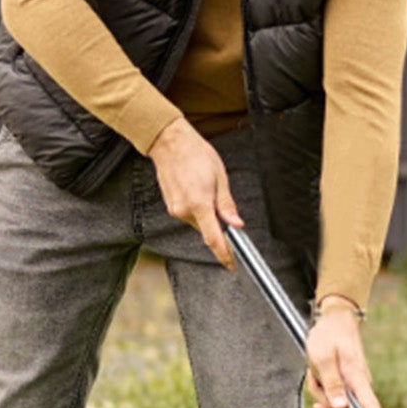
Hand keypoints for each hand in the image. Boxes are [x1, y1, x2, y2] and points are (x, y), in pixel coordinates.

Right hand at [148, 116, 243, 267]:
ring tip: (207, 188)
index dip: (224, 254)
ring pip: (199, 222)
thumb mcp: (220, 177)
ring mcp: (175, 209)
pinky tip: (198, 190)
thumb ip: (227, 204)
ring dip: (207, 214)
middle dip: (218, 225)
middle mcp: (184, 210)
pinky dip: (198, 209)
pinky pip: (189, 215)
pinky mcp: (171, 207)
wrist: (169, 143)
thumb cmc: (196, 155)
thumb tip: (236, 224)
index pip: (213, 239)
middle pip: (207, 230)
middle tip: (223, 207)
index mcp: (199, 204)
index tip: (231, 264)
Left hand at [305, 304, 394, 407]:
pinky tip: (318, 372)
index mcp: (356, 378)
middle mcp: (359, 386)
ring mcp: (354, 387)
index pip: (370, 405)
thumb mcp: (323, 358)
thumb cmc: (328, 336)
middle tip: (314, 383)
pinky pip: (331, 398)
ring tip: (316, 370)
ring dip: (319, 392)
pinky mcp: (347, 387)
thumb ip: (332, 383)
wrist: (335, 320)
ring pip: (334, 407)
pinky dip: (320, 389)